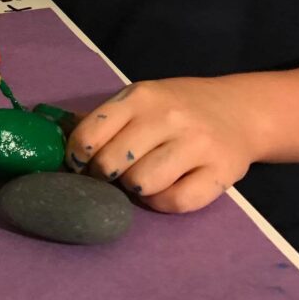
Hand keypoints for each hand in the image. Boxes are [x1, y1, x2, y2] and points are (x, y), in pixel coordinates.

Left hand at [65, 78, 257, 212]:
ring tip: (143, 178)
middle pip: (111, 163)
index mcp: (141, 97)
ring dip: (135, 188)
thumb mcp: (141, 99)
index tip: (82, 162)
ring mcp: (197, 144)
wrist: (241, 110)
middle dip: (106, 174)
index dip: (78, 156)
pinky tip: (166, 189)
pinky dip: (163, 203)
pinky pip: (175, 202)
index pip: (90, 134)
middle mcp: (168, 117)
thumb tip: (56, 134)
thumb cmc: (179, 106)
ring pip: (141, 184)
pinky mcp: (220, 173)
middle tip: (117, 172)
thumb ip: (104, 118)